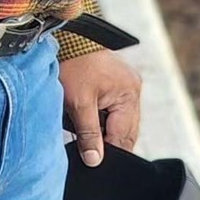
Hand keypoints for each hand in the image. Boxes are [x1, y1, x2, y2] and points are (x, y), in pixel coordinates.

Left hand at [59, 50, 141, 167]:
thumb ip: (89, 134)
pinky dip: (103, 118)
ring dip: (104, 130)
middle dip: (107, 142)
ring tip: (85, 129)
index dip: (107, 152)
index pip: (123, 137)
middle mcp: (133, 88)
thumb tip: (94, 161)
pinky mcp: (117, 82)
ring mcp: (126, 84)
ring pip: (119, 122)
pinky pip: (115, 110)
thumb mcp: (79, 103)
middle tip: (88, 151)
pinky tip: (88, 118)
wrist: (66, 37)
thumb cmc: (73, 64)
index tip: (92, 162)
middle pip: (125, 131)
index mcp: (129, 93)